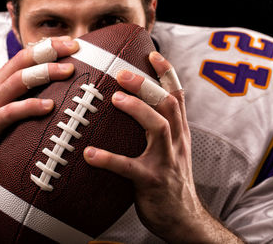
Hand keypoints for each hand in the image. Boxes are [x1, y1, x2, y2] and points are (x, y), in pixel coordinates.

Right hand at [0, 37, 78, 180]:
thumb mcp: (1, 105)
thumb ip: (19, 95)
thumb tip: (50, 91)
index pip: (24, 56)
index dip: (47, 46)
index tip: (71, 41)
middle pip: (23, 61)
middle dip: (49, 50)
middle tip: (74, 46)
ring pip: (18, 80)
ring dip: (45, 72)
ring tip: (68, 70)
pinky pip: (11, 112)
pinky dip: (31, 106)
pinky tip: (49, 106)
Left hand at [84, 52, 242, 242]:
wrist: (183, 218)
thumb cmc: (171, 181)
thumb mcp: (172, 151)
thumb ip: (159, 130)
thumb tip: (135, 109)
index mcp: (179, 133)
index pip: (177, 96)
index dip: (166, 74)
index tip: (151, 54)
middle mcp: (176, 142)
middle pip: (167, 104)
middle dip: (147, 84)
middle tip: (122, 72)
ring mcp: (166, 161)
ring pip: (158, 127)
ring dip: (137, 109)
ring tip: (114, 98)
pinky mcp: (152, 181)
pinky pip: (129, 167)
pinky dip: (109, 158)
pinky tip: (90, 154)